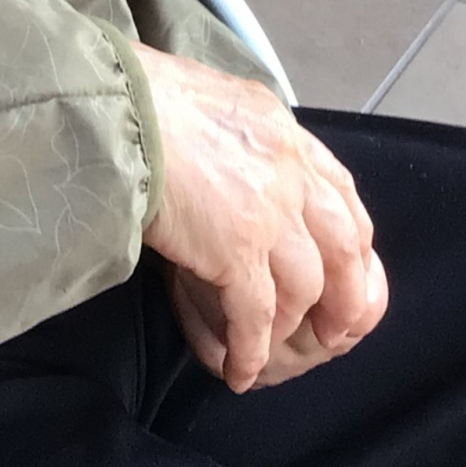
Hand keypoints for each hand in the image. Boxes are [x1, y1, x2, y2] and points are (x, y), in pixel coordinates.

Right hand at [134, 46, 387, 392]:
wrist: (116, 108)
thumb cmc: (141, 97)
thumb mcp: (211, 99)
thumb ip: (237, 134)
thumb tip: (231, 158)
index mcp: (283, 129)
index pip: (340, 189)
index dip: (349, 237)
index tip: (344, 266)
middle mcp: (289, 169)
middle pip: (344, 245)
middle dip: (345, 294)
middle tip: (334, 327)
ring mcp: (268, 212)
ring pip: (304, 287)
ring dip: (292, 326)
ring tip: (274, 351)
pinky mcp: (236, 251)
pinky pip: (257, 315)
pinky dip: (251, 348)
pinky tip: (240, 370)